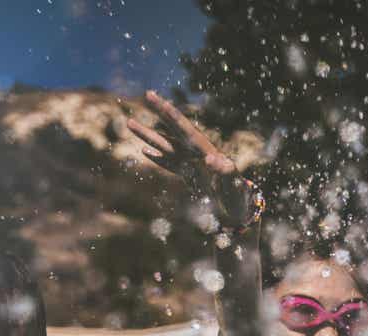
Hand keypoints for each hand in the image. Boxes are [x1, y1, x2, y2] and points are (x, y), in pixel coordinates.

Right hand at [127, 90, 252, 228]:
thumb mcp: (232, 183)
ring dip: (148, 135)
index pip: (182, 126)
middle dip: (159, 111)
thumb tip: (211, 159)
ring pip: (164, 145)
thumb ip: (224, 170)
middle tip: (146, 94)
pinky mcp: (187, 175)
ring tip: (130, 123)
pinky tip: (144, 151)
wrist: (237, 209)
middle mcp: (194, 151)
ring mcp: (189, 162)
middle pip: (172, 128)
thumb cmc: (237, 195)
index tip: (153, 97)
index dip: (167, 111)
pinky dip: (156, 158)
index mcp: (203, 148)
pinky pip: (168, 163)